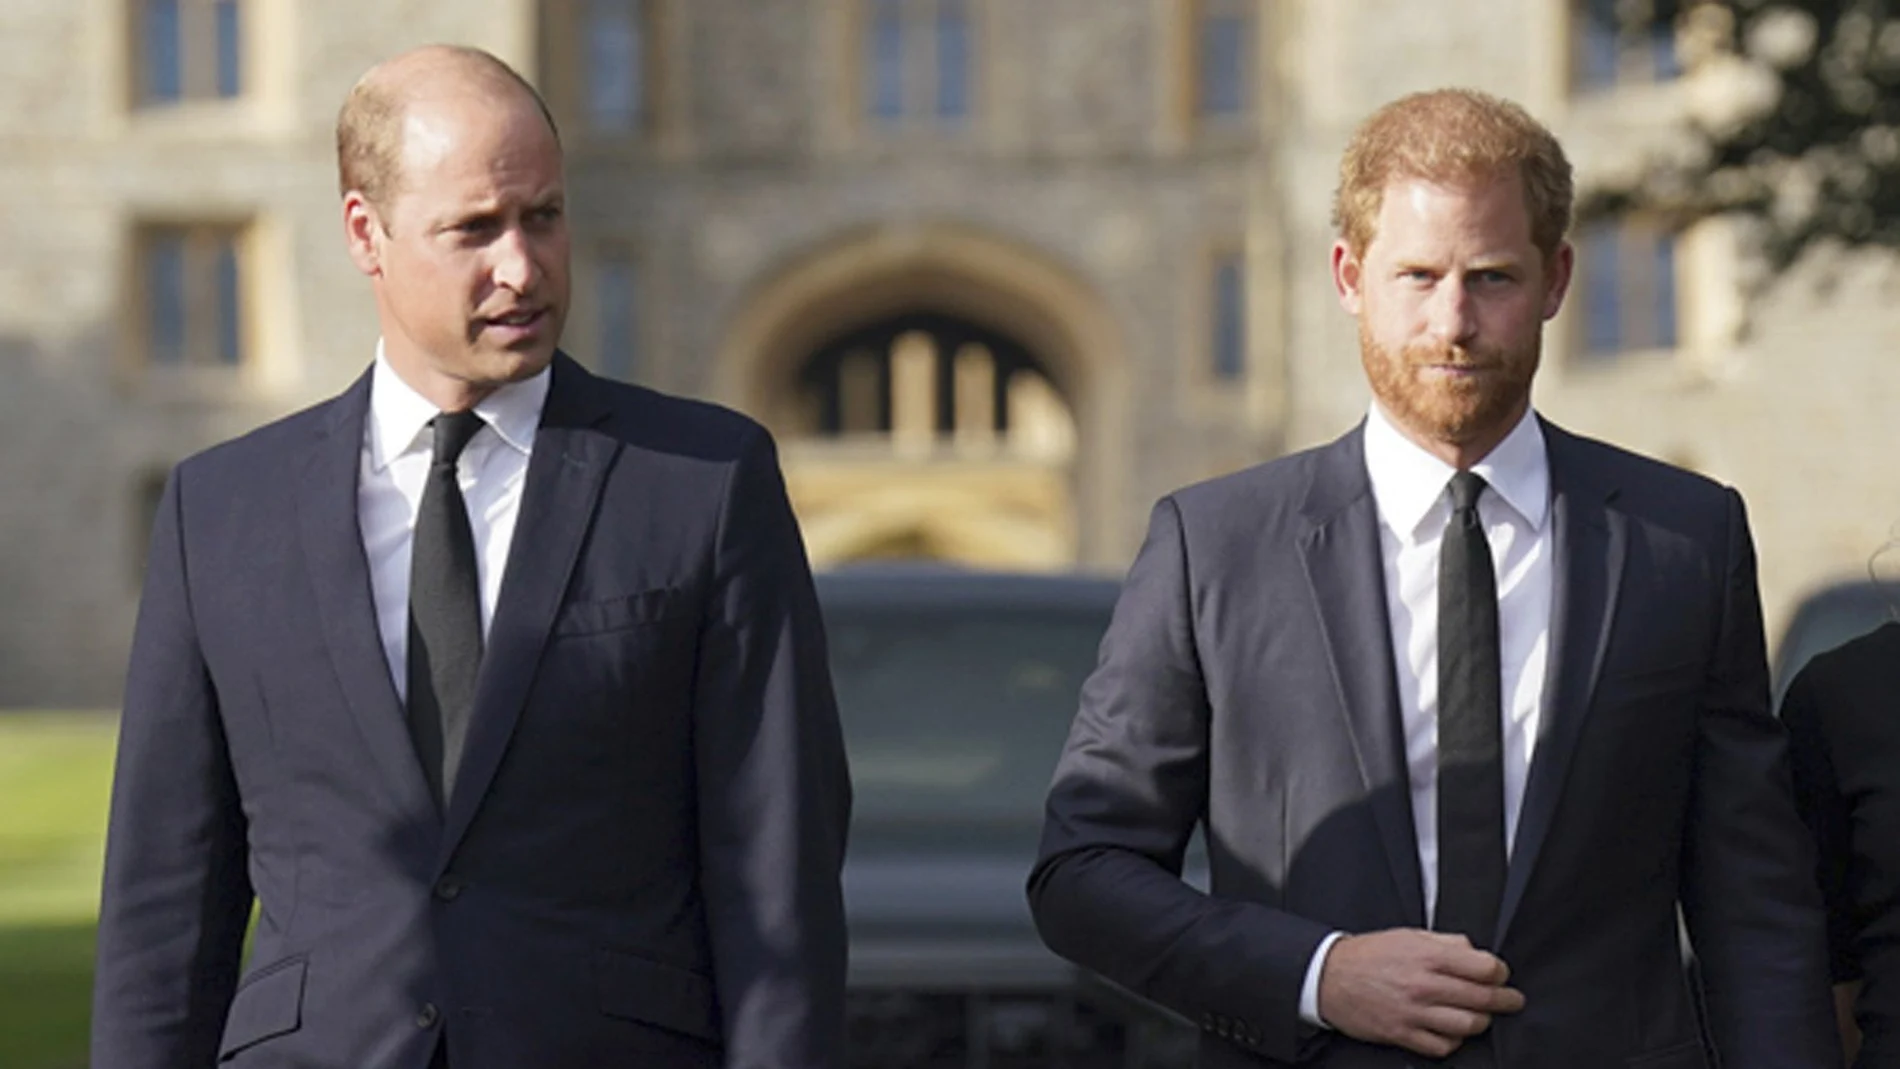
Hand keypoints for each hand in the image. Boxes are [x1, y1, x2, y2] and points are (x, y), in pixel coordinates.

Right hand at [1316, 929, 1523, 1058]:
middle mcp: (1423, 985)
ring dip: (1480, 1021)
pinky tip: (1452, 1030)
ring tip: (1480, 1015)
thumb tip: (1474, 952)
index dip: (1499, 972)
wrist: (1328, 977)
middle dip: (1505, 1000)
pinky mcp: (1402, 1034)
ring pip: (1468, 1025)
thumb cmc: (1369, 955)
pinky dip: (1454, 1040)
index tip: (1500, 975)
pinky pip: (1443, 1046)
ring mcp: (1413, 1013)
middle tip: (1511, 1000)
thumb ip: (1445, 942)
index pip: (1484, 968)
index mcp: (1427, 955)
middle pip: (1482, 999)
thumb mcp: (1408, 935)